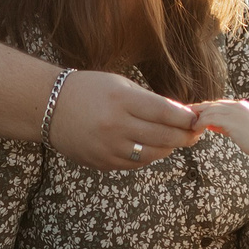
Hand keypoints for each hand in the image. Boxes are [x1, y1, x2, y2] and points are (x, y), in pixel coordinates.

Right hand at [48, 70, 199, 170]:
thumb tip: (182, 116)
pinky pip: (136, 163)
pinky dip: (150, 156)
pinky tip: (154, 147)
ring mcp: (109, 147)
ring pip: (153, 154)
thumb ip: (150, 101)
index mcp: (122, 99)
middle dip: (185, 136)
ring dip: (170, 147)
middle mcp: (116, 125)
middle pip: (164, 137)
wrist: (50, 107)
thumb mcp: (121, 85)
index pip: (165, 112)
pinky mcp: (103, 162)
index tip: (198, 119)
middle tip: (196, 133)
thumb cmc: (89, 90)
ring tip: (177, 140)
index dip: (186, 118)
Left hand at [190, 98, 248, 151]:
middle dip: (198, 109)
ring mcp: (235, 112)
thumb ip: (225, 124)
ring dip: (199, 117)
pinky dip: (202, 122)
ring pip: (210, 110)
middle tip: (186, 113)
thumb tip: (209, 124)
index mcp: (240, 105)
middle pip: (212, 104)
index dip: (206, 108)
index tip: (195, 112)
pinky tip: (197, 129)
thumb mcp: (238, 129)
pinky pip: (211, 118)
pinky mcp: (232, 121)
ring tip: (192, 126)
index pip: (218, 104)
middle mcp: (237, 106)